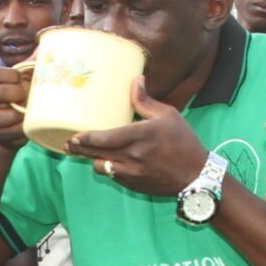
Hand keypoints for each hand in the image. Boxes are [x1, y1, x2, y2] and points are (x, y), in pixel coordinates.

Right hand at [0, 63, 32, 151]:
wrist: (6, 131)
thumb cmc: (15, 100)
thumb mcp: (19, 81)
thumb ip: (28, 65)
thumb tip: (44, 47)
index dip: (11, 75)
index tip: (19, 79)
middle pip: (0, 92)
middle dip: (18, 93)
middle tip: (23, 96)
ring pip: (9, 114)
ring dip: (23, 112)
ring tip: (24, 110)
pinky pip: (16, 130)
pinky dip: (25, 126)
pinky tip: (24, 122)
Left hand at [67, 78, 210, 197]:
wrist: (196, 175)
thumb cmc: (183, 142)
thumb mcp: (168, 115)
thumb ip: (145, 100)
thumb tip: (136, 80)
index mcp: (138, 136)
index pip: (102, 139)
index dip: (84, 138)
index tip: (74, 135)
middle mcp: (131, 156)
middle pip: (95, 154)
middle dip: (79, 149)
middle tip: (69, 143)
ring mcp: (131, 174)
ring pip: (101, 167)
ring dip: (94, 159)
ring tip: (89, 151)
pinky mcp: (133, 185)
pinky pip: (113, 176)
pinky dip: (109, 168)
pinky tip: (108, 160)